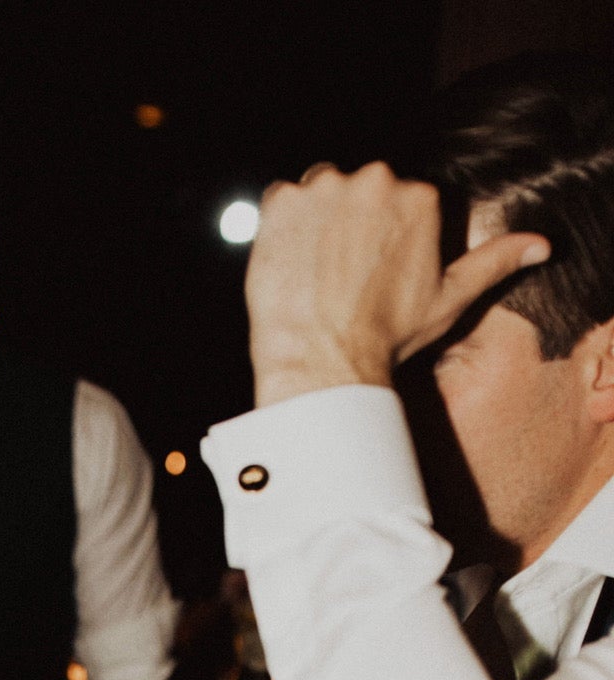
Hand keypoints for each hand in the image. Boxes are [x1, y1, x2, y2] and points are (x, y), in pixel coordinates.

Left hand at [246, 162, 549, 405]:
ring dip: (315, 220)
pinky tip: (290, 264)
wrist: (323, 361)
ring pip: (319, 191)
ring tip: (315, 270)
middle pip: (359, 189)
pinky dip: (280, 227)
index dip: (382, 237)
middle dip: (351, 223)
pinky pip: (279, 201)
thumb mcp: (450, 300)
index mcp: (420, 196)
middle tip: (341, 275)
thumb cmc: (388, 337)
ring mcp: (327, 187)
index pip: (398, 200)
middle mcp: (376, 179)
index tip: (371, 272)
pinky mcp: (283, 201)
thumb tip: (540, 246)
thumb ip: (493, 263)